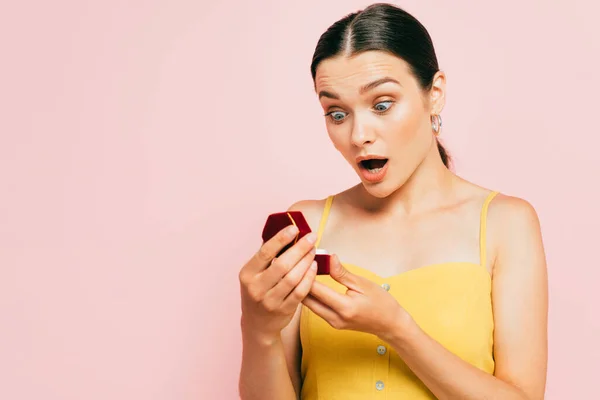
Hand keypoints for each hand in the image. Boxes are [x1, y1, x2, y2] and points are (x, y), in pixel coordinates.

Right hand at [239, 224, 317, 343]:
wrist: (257, 323)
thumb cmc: (258, 291)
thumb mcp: (254, 274)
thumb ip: (267, 256)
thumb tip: (285, 232)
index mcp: (247, 274)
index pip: (265, 252)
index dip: (281, 239)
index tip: (294, 228)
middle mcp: (256, 288)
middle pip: (282, 264)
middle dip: (300, 248)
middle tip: (312, 238)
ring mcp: (270, 301)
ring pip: (293, 278)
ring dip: (306, 262)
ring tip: (313, 251)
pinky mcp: (283, 310)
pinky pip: (300, 291)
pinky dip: (309, 278)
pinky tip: (314, 267)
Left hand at [302, 255, 410, 339]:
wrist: (390, 324)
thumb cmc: (381, 302)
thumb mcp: (363, 284)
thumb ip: (342, 273)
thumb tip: (329, 258)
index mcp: (345, 307)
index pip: (317, 290)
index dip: (306, 274)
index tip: (300, 260)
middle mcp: (335, 318)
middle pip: (307, 300)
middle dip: (299, 281)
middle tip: (295, 265)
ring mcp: (332, 323)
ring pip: (308, 305)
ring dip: (303, 288)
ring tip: (299, 272)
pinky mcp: (332, 323)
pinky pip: (315, 309)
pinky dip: (310, 296)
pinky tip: (308, 283)